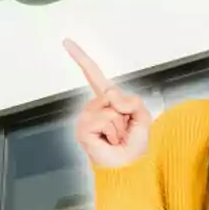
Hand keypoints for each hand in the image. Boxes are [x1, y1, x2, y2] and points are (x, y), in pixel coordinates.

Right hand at [64, 39, 151, 168]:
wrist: (128, 167)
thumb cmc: (134, 144)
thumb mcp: (141, 116)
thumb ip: (131, 100)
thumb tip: (111, 96)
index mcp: (106, 101)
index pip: (92, 74)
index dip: (80, 57)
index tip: (67, 42)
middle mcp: (93, 107)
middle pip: (111, 92)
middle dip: (125, 111)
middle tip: (124, 129)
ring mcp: (85, 117)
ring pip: (110, 107)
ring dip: (120, 124)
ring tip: (116, 137)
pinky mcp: (82, 129)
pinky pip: (104, 119)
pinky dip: (112, 131)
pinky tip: (108, 141)